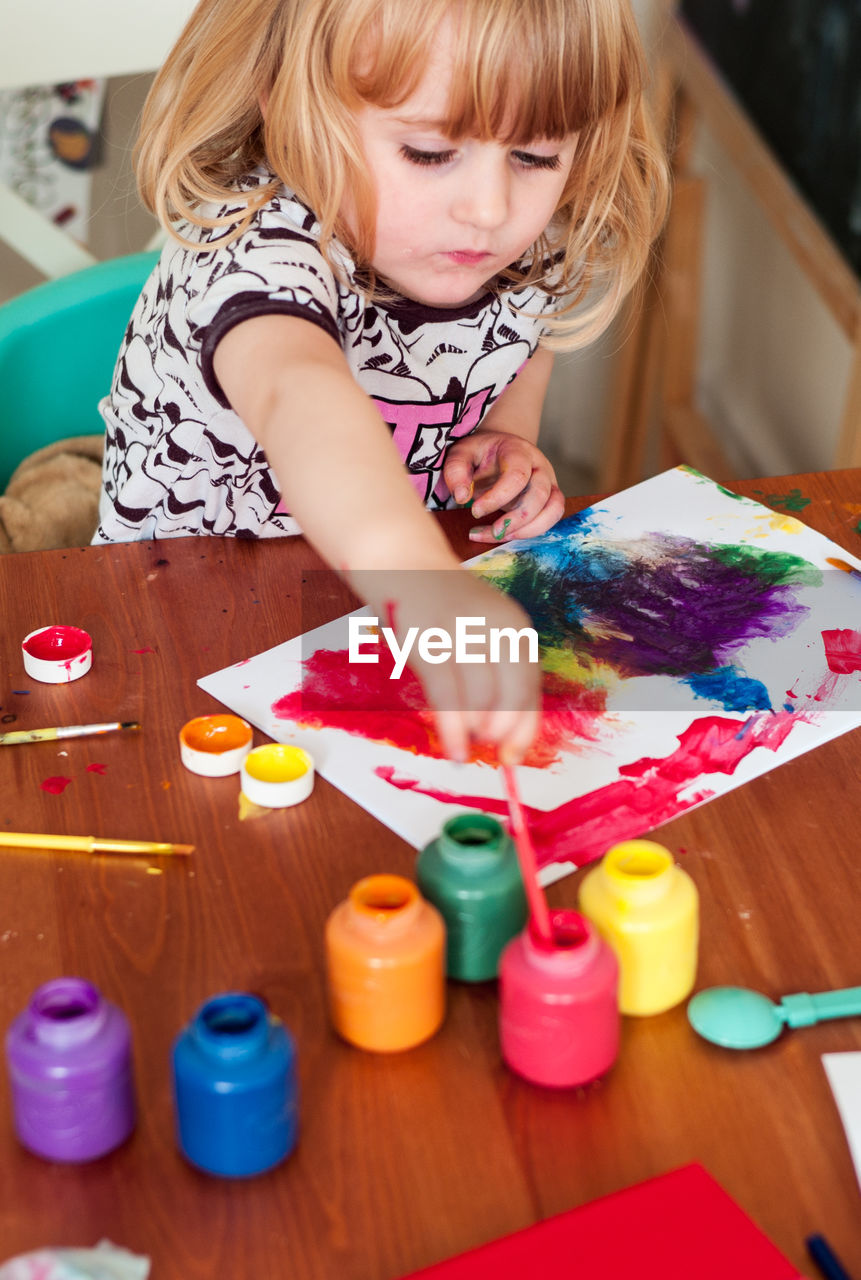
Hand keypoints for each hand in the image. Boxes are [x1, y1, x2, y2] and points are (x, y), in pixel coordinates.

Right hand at [361, 567, 540, 763]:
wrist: (401, 562)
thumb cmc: (440, 608)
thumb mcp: (479, 634)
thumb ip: (495, 674)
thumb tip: (504, 736)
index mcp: (515, 627)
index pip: (530, 685)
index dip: (525, 726)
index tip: (513, 756)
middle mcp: (496, 626)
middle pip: (513, 692)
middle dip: (503, 731)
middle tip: (488, 751)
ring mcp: (461, 630)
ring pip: (482, 697)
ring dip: (476, 732)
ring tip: (465, 747)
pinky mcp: (427, 639)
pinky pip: (447, 694)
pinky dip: (452, 728)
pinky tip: (453, 750)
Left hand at [443, 429, 564, 543]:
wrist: (497, 450)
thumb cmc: (480, 453)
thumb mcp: (461, 454)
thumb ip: (456, 471)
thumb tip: (461, 497)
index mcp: (518, 451)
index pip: (517, 475)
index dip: (498, 497)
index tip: (475, 511)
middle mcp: (539, 466)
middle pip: (540, 495)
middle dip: (516, 519)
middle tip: (492, 531)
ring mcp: (548, 483)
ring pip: (552, 510)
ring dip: (527, 530)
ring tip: (497, 536)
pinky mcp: (548, 500)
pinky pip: (549, 520)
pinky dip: (529, 532)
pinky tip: (504, 535)